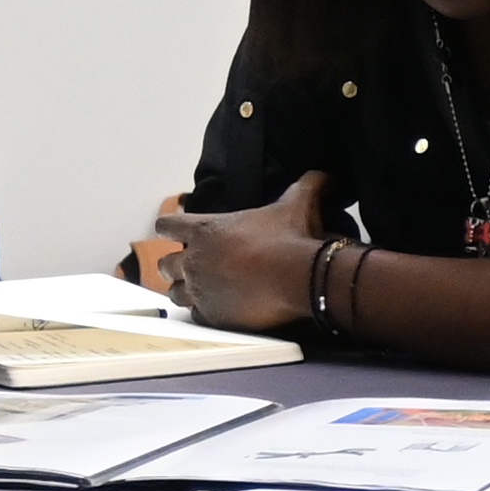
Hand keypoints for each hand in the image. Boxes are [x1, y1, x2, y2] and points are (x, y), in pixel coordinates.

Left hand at [158, 172, 335, 332]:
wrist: (299, 279)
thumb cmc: (290, 238)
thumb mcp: (298, 204)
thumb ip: (306, 185)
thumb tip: (324, 174)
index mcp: (205, 230)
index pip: (167, 225)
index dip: (169, 228)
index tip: (175, 231)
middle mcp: (194, 260)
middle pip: (165, 264)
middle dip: (176, 265)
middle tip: (194, 267)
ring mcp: (200, 290)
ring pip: (175, 293)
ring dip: (186, 291)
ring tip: (203, 292)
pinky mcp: (212, 316)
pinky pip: (195, 315)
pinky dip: (205, 313)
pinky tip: (219, 310)